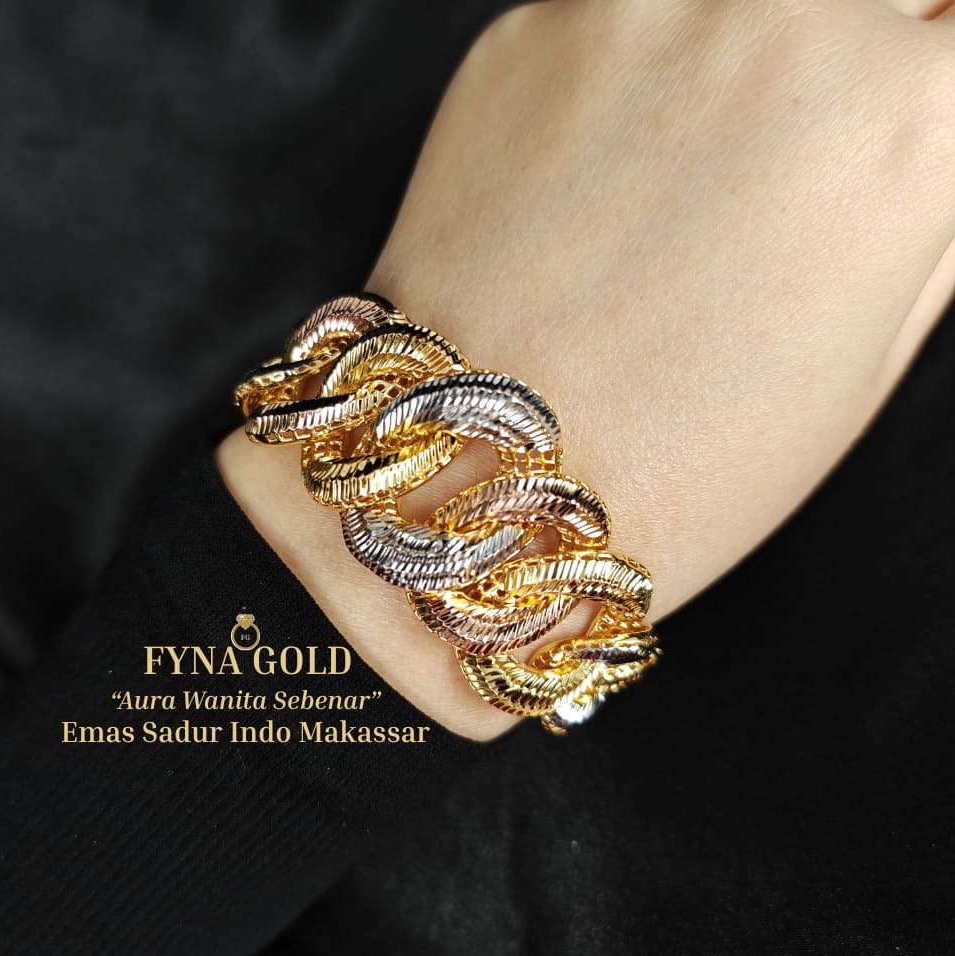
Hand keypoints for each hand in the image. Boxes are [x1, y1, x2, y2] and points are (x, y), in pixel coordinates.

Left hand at [218, 0, 954, 740]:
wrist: (483, 472)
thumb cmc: (677, 462)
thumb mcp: (864, 359)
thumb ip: (921, 208)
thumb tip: (922, 115)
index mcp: (900, 123)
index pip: (954, 35)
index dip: (917, 94)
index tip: (886, 127)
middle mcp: (782, 29)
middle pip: (853, 0)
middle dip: (839, 63)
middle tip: (775, 172)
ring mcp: (641, 11)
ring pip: (729, 0)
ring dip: (727, 64)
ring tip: (676, 189)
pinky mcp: (527, 31)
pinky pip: (614, 21)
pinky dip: (620, 83)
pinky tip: (590, 193)